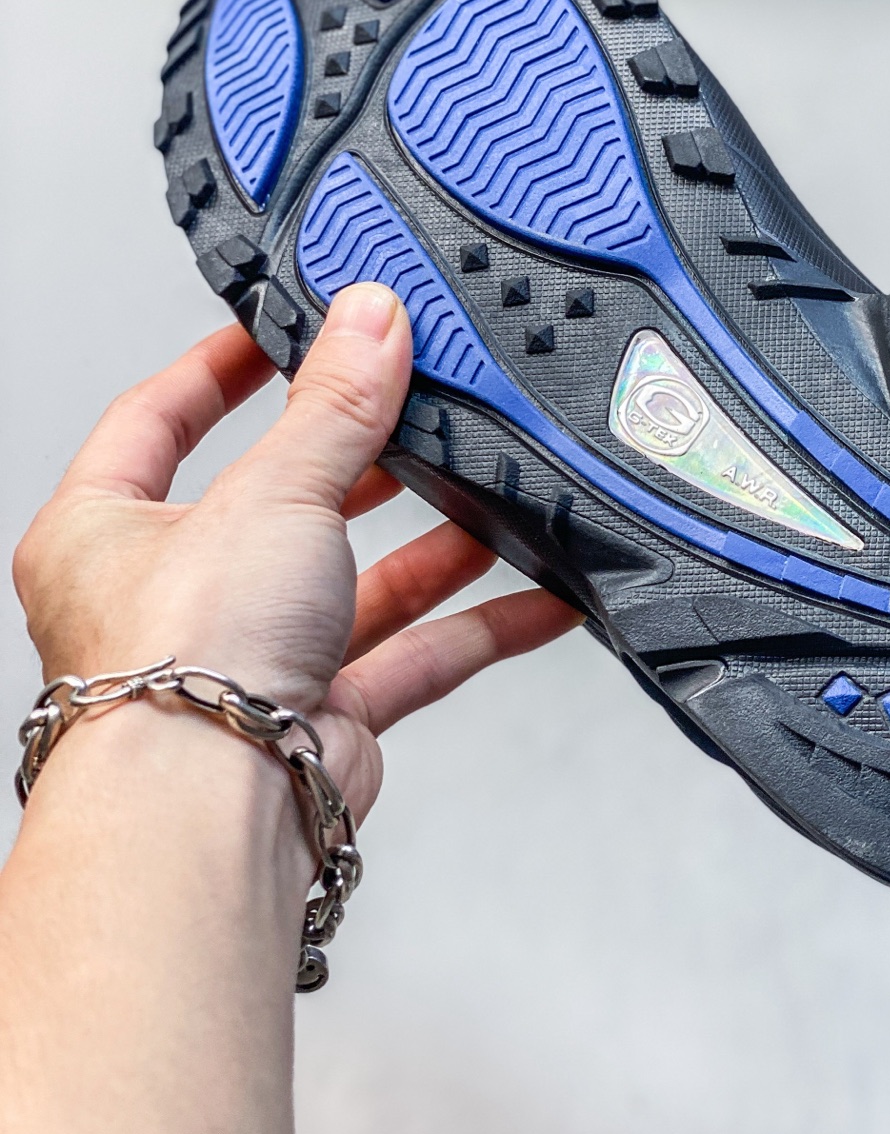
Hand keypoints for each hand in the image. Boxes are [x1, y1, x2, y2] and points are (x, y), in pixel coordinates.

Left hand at [11, 283, 579, 822]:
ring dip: (433, 546)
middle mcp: (170, 600)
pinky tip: (539, 598)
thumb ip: (335, 406)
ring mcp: (249, 663)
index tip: (284, 330)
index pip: (158, 420)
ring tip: (497, 495)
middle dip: (360, 463)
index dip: (222, 368)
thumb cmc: (178, 663)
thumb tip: (369, 320)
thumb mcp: (271, 491)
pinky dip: (478, 628)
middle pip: (277, 504)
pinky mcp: (320, 721)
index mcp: (105, 530)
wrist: (212, 813)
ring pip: (355, 584)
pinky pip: (412, 659)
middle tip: (419, 409)